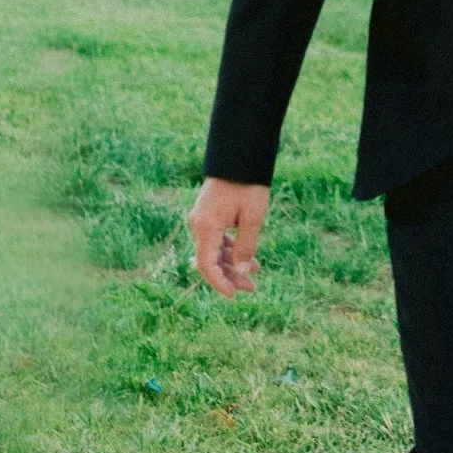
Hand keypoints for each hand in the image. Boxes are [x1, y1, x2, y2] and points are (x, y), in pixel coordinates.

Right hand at [190, 176, 270, 297]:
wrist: (240, 157)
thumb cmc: (248, 186)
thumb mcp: (252, 219)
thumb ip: (245, 247)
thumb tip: (241, 273)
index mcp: (205, 227)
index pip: (207, 265)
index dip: (219, 283)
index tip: (234, 295)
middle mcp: (198, 225)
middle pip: (209, 260)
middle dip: (230, 276)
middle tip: (251, 287)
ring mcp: (201, 220)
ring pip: (213, 251)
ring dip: (231, 264)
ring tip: (255, 272)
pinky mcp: (208, 215)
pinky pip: (215, 240)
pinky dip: (229, 250)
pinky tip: (247, 257)